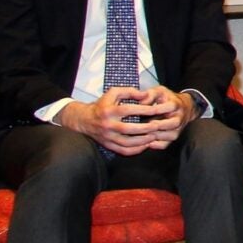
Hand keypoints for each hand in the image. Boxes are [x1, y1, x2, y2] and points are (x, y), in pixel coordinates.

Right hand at [58, 86, 189, 154]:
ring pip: (127, 143)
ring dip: (142, 141)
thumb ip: (129, 91)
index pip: (129, 110)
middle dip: (145, 128)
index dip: (144, 110)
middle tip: (158, 126)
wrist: (84, 120)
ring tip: (154, 136)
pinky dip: (136, 150)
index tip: (157, 110)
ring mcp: (107, 137)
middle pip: (129, 129)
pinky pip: (124, 151)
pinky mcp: (108, 145)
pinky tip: (145, 145)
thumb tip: (145, 94)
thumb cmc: (103, 104)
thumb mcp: (113, 93)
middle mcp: (107, 125)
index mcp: (109, 111)